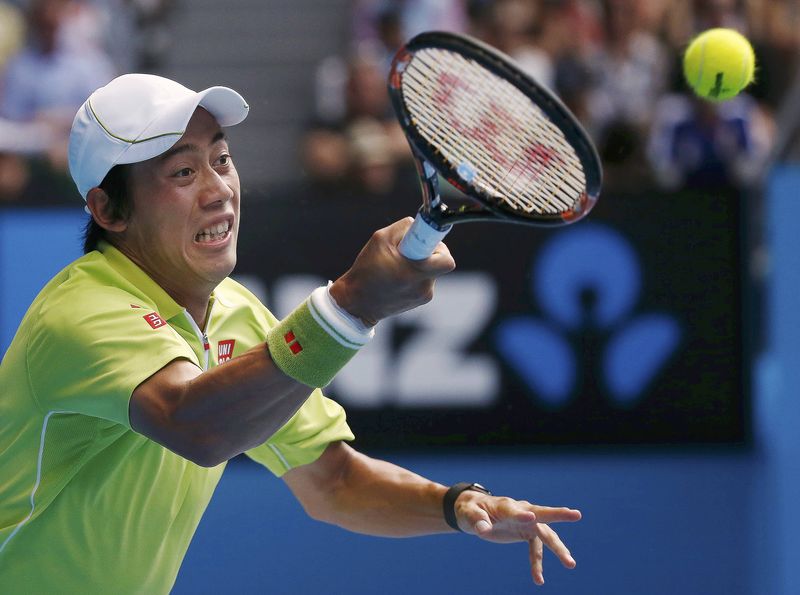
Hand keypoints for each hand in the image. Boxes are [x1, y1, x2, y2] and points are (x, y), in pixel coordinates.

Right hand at [330, 217, 454, 324]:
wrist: (358, 302)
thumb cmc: (366, 270)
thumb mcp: (380, 239)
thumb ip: (403, 228)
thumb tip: (418, 224)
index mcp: (414, 272)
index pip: (446, 260)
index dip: (439, 246)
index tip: (426, 242)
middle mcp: (423, 286)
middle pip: (441, 262)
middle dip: (429, 252)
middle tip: (410, 250)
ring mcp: (423, 296)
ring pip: (433, 270)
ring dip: (421, 263)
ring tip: (398, 266)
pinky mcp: (421, 300)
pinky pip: (426, 280)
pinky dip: (416, 274)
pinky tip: (399, 276)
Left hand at [454, 490, 581, 585]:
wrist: (474, 511)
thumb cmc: (470, 509)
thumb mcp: (468, 514)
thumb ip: (476, 521)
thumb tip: (482, 529)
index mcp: (505, 506)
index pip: (515, 510)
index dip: (522, 515)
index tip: (532, 517)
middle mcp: (520, 511)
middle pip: (541, 514)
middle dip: (558, 515)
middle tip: (576, 514)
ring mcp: (526, 521)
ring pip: (545, 534)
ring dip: (558, 549)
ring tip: (570, 564)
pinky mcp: (526, 532)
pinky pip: (536, 549)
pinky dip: (538, 564)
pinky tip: (538, 580)